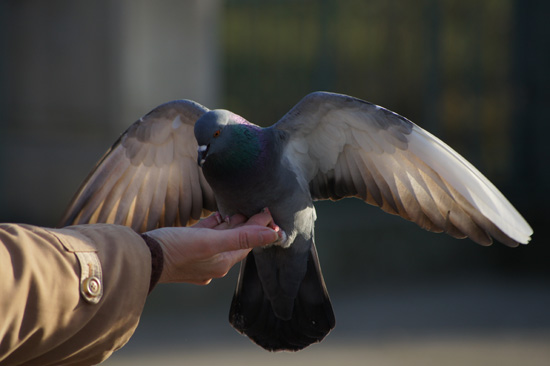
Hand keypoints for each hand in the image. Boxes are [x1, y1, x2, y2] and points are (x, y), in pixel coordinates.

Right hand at [145, 210, 278, 284]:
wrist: (139, 256)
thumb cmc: (173, 249)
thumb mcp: (210, 241)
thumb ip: (242, 237)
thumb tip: (273, 234)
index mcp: (221, 263)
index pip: (247, 243)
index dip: (260, 228)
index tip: (269, 210)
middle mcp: (212, 263)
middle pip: (235, 241)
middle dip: (247, 225)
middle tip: (258, 206)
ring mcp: (197, 257)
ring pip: (220, 238)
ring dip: (231, 224)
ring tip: (241, 208)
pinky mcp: (185, 249)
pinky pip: (204, 236)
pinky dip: (213, 225)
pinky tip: (217, 214)